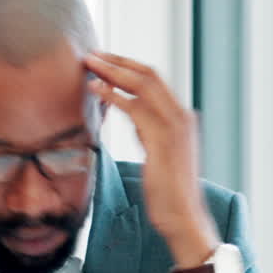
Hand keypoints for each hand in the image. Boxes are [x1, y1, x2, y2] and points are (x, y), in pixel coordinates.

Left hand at [85, 52, 218, 266]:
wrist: (184, 218)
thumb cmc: (168, 193)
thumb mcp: (159, 153)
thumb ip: (149, 131)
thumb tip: (133, 115)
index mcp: (182, 118)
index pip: (155, 80)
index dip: (128, 67)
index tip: (105, 60)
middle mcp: (181, 117)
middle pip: (149, 74)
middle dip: (118, 61)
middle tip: (92, 54)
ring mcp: (174, 127)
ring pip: (142, 85)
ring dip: (112, 72)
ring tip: (88, 64)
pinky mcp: (163, 142)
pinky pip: (135, 109)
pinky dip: (113, 95)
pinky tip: (95, 89)